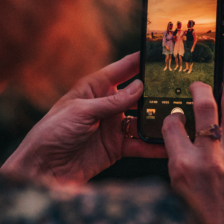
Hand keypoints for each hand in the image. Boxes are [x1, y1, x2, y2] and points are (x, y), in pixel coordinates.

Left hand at [1, 53, 165, 184]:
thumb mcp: (81, 112)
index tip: (160, 53)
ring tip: (181, 115)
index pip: (121, 70)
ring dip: (159, 118)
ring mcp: (112, 127)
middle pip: (137, 95)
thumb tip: (139, 87)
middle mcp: (106, 105)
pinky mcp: (116, 148)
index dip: (139, 61)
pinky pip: (140, 144)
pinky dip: (154, 145)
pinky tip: (169, 144)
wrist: (42, 170)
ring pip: (142, 119)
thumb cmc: (51, 133)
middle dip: (156, 91)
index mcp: (93, 89)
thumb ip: (111, 102)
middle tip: (180, 86)